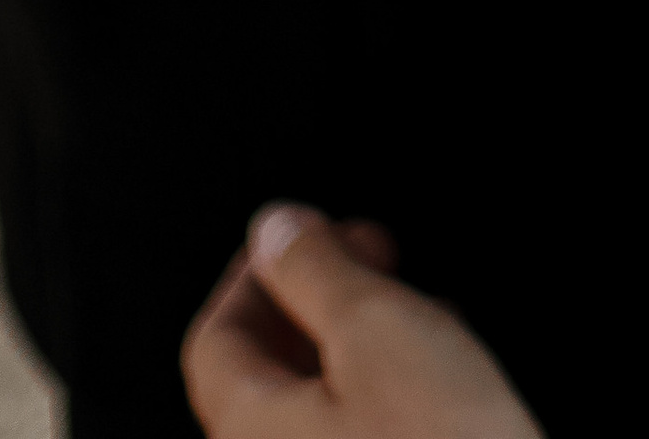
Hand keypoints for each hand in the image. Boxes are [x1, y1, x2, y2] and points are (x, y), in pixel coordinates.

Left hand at [182, 207, 539, 436]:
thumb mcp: (380, 328)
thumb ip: (316, 269)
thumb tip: (275, 229)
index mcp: (247, 429)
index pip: (217, 338)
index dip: (259, 272)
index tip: (301, 233)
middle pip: (261, 378)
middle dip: (311, 304)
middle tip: (362, 258)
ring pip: (309, 412)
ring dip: (349, 348)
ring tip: (411, 309)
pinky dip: (375, 397)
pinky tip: (431, 380)